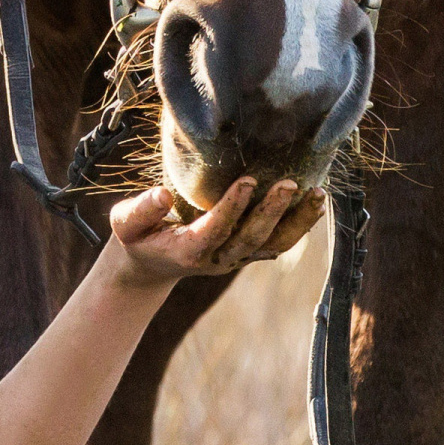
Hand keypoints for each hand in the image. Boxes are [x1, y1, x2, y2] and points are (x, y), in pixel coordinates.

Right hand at [102, 176, 319, 290]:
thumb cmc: (137, 236)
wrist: (151, 263)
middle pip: (250, 237)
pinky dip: (299, 225)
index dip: (232, 207)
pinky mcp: (247, 254)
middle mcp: (217, 258)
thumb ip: (141, 210)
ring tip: (317, 195)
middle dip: (271, 211)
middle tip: (290, 184)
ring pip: (272, 243)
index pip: (215, 229)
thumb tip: (162, 195)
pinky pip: (278, 242)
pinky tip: (315, 204)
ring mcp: (235, 258)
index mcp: (187, 250)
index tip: (248, 180)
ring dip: (297, 221)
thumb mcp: (126, 223)